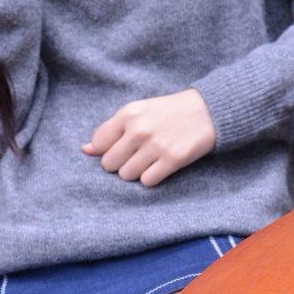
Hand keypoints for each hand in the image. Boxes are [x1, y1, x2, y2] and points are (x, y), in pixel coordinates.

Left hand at [82, 89, 217, 186]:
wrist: (208, 111)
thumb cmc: (168, 113)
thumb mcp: (139, 112)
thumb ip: (112, 130)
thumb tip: (85, 150)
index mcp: (128, 114)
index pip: (98, 144)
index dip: (107, 149)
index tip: (121, 146)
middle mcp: (139, 129)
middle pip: (109, 164)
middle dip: (120, 164)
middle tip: (136, 155)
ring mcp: (155, 145)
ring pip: (126, 176)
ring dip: (136, 172)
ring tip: (149, 160)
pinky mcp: (172, 160)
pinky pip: (147, 181)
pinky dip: (151, 177)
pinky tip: (160, 166)